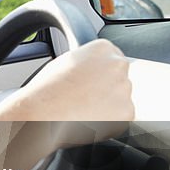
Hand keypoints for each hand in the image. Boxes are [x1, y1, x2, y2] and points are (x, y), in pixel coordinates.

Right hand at [0, 39, 134, 140]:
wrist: (43, 113)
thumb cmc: (47, 90)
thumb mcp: (65, 62)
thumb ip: (86, 61)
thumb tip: (92, 68)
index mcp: (103, 48)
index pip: (111, 59)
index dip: (99, 73)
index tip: (91, 82)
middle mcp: (118, 65)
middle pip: (118, 78)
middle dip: (106, 88)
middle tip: (85, 97)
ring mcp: (124, 89)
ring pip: (120, 99)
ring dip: (107, 105)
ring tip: (83, 109)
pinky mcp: (126, 112)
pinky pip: (121, 117)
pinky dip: (109, 121)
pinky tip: (89, 118)